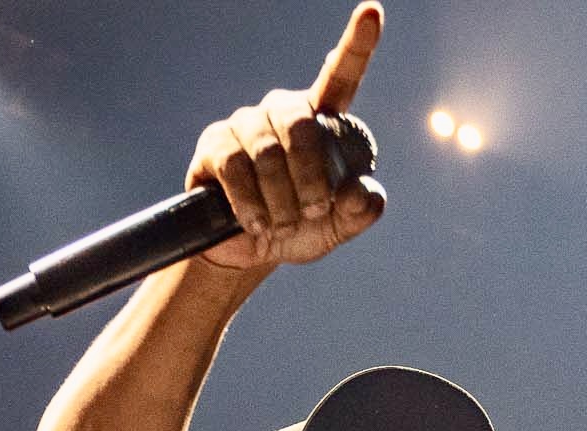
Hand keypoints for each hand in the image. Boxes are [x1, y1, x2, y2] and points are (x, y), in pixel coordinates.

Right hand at [189, 6, 386, 271]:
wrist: (250, 251)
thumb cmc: (300, 228)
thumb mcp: (337, 226)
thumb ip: (359, 210)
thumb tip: (363, 194)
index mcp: (319, 120)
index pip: (340, 75)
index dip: (357, 45)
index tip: (371, 13)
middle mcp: (282, 111)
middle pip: (301, 126)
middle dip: (310, 177)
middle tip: (314, 211)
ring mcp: (245, 124)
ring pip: (266, 152)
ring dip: (281, 199)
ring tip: (282, 224)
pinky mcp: (215, 145)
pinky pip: (234, 166)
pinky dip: (250, 201)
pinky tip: (256, 222)